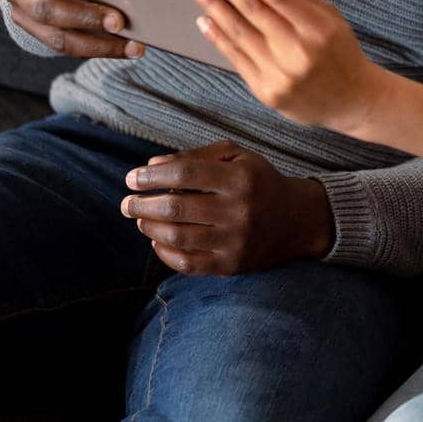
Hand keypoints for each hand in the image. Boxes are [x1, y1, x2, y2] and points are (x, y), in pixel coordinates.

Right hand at [0, 0, 143, 58]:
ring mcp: (23, 14)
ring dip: (98, 43)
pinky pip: (69, 47)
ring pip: (57, 37)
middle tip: (119, 20)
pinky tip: (129, 47)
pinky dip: (101, 48)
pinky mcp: (37, 34)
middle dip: (84, 15)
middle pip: (45, 8)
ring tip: (132, 43)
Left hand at [120, 141, 333, 275]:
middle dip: (142, 204)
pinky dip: (164, 254)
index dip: (152, 176)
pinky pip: (188, 264)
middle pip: (176, 206)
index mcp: (239, 177)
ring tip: (139, 219)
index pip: (184, 173)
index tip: (131, 178)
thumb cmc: (258, 181)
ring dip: (149, 227)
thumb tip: (151, 165)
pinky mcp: (232, 265)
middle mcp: (239, 210)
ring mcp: (235, 241)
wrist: (296, 220)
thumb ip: (195, 157)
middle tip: (126, 202)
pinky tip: (156, 241)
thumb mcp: (236, 157)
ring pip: (178, 236)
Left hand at [182, 0, 387, 134]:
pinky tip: (204, 18)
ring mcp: (280, 74)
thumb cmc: (342, 55)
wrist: (352, 102)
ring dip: (212, 4)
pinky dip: (218, 36)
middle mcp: (298, 52)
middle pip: (252, 10)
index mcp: (318, 29)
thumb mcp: (332, 19)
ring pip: (239, 32)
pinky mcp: (266, 91)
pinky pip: (236, 58)